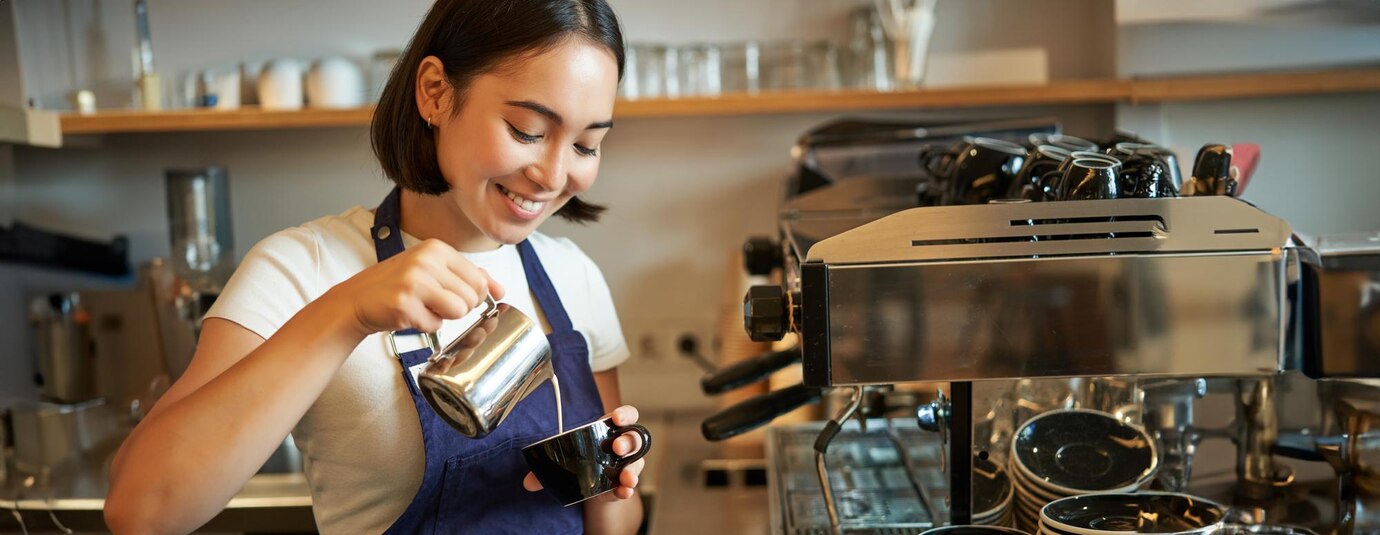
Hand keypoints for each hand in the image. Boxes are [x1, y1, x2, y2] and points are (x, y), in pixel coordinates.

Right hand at [321, 238, 504, 337]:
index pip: (479, 279)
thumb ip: (468, 276)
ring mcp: (414, 281)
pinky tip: (410, 315)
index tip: (453, 295)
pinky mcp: (404, 304)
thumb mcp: (433, 270)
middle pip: (472, 297)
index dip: (472, 296)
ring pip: (459, 311)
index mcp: (437, 248)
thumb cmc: (397, 285)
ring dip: (443, 317)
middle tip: (434, 303)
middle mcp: (426, 261)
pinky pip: (435, 325)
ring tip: (423, 307)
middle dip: (458, 308)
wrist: (356, 299)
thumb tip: (500, 290)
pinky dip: (425, 326)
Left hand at [523, 405, 645, 500]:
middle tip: (617, 448)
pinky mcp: (624, 483)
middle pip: (634, 438)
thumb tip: (528, 482)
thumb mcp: (567, 459)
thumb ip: (547, 469)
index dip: (625, 414)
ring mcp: (627, 465)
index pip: (625, 416)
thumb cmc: (582, 461)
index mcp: (609, 430)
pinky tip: (624, 491)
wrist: (589, 485)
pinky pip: (630, 485)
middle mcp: (623, 446)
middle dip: (628, 442)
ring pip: (637, 462)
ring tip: (626, 477)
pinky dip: (627, 489)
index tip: (616, 418)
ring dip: (632, 469)